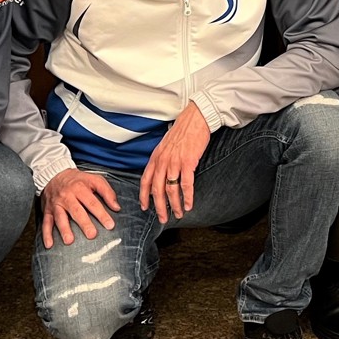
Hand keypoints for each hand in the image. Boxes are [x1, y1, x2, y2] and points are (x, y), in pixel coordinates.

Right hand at [41, 168, 120, 248]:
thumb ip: (107, 192)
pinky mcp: (47, 210)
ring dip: (64, 229)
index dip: (102, 214)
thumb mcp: (95, 179)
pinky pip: (46, 223)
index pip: (92, 203)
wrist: (54, 174)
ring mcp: (56, 204)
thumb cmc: (78, 180)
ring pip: (60, 218)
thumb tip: (116, 207)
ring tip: (69, 241)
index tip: (110, 225)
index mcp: (80, 188)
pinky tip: (49, 244)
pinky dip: (46, 234)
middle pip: (77, 211)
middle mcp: (67, 196)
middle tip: (92, 235)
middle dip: (84, 223)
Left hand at [141, 103, 210, 221]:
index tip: (145, 208)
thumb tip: (160, 174)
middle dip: (159, 207)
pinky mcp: (188, 162)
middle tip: (163, 219)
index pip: (145, 181)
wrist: (195, 120)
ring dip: (175, 205)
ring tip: (179, 214)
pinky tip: (189, 204)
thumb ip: (161, 160)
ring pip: (171, 189)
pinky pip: (186, 184)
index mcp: (155, 158)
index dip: (144, 196)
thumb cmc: (182, 132)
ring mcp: (174, 162)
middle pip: (157, 190)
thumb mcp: (165, 146)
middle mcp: (162, 161)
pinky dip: (187, 197)